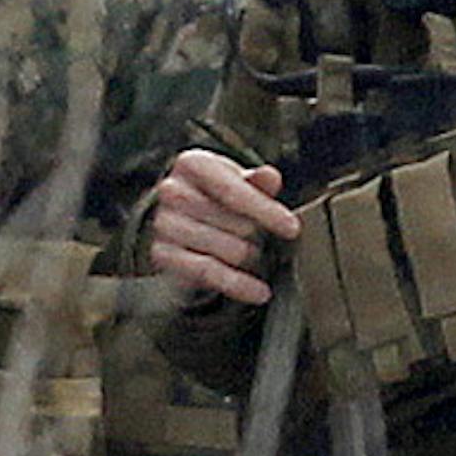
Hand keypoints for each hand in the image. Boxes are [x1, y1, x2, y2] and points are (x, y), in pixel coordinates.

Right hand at [147, 148, 300, 305]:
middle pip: (234, 224)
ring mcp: (164, 224)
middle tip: (261, 238)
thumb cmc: (214, 192)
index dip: (266, 211)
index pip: (233, 191)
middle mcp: (172, 191)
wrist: (179, 213)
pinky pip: (209, 274)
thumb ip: (256, 180)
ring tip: (254, 254)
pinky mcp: (162, 255)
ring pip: (227, 250)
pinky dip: (239, 285)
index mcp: (192, 163)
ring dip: (249, 257)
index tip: (292, 228)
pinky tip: (260, 291)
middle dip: (257, 235)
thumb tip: (270, 177)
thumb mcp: (236, 179)